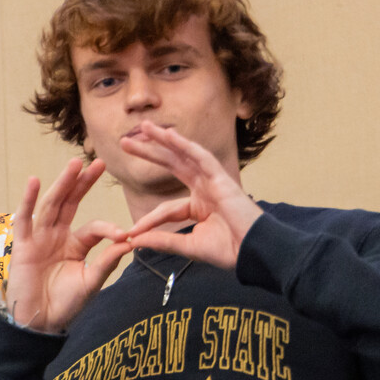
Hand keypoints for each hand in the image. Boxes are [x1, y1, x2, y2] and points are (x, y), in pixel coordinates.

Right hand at [7, 158, 131, 333]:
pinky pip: (24, 219)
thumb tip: (131, 240)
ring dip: (62, 184)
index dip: (108, 228)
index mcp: (75, 245)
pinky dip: (28, 200)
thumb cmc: (65, 305)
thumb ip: (107, 260)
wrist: (40, 324)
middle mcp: (56, 236)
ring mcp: (38, 238)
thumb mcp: (92, 281)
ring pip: (51, 205)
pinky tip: (35, 181)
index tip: (126, 234)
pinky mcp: (22, 246)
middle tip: (98, 162)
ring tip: (74, 164)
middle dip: (83, 183)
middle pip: (70, 203)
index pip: (93, 226)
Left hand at [117, 122, 263, 268]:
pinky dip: (184, 145)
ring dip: (163, 140)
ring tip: (143, 127)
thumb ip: (162, 240)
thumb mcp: (189, 246)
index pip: (166, 208)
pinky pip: (200, 156)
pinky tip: (168, 135)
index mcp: (199, 206)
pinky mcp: (222, 178)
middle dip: (149, 153)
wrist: (254, 252)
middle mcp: (204, 189)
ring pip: (184, 155)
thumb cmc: (229, 250)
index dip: (149, 220)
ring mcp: (213, 181)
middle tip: (125, 142)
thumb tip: (134, 240)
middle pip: (172, 165)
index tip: (130, 232)